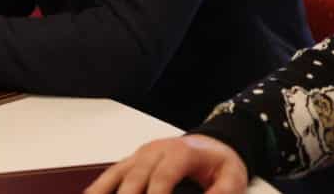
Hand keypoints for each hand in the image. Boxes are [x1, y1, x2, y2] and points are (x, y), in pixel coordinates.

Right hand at [84, 135, 248, 193]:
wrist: (213, 144)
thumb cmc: (219, 162)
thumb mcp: (232, 177)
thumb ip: (222, 193)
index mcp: (180, 152)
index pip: (162, 176)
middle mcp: (155, 150)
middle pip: (136, 177)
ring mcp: (141, 155)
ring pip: (119, 173)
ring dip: (107, 190)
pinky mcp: (133, 161)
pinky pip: (113, 173)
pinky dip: (100, 186)